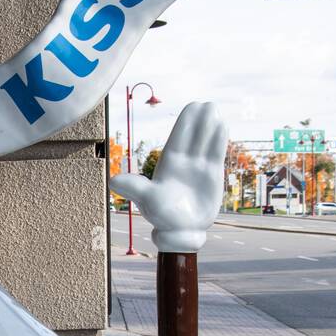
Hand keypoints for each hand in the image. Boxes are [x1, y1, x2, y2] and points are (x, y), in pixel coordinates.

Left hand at [112, 102, 227, 252]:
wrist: (181, 231)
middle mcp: (184, 163)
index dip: (185, 122)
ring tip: (216, 108)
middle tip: (207, 103)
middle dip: (199, 120)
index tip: (192, 105)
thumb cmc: (162, 216)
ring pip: (205, 142)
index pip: (178, 138)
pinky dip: (219, 140)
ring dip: (211, 126)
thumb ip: (134, 187)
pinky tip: (223, 125)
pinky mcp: (211, 176)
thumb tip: (112, 181)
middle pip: (193, 136)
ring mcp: (198, 168)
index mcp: (168, 164)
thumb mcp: (147, 199)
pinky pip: (215, 154)